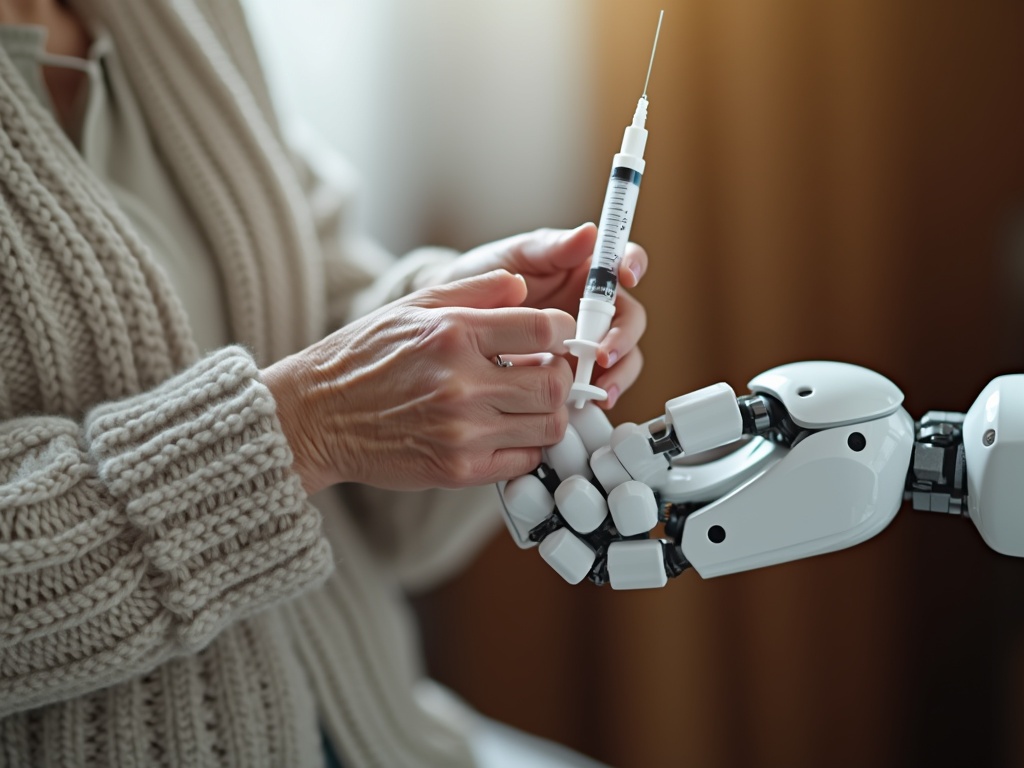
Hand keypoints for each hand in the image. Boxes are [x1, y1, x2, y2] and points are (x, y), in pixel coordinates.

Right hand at [262, 270, 574, 493]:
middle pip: (556, 383)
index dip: (563, 333)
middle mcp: (461, 382)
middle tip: (547, 374)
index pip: (546, 330)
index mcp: (453, 333)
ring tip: (527, 404)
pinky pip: (523, 460)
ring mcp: (462, 430)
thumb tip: (524, 286)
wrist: (314, 417)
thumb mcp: (412, 306)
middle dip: (562, 377)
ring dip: (549, 415)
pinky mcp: (458, 469)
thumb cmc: (362, 357)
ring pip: (548, 426)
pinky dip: (526, 447)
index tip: (555, 339)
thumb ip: (474, 290)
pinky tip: (506, 432)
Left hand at [437, 224, 647, 408]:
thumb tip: (588, 232)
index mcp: (586, 270)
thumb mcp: (513, 258)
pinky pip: (600, 381)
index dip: (633, 265)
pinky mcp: (576, 369)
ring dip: (618, 372)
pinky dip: (599, 391)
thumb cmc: (483, 277)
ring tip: (598, 386)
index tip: (626, 275)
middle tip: (602, 353)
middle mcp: (594, 306)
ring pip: (623, 355)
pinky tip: (587, 399)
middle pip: (630, 319)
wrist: (453, 320)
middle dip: (623, 337)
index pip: (624, 262)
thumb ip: (550, 248)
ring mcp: (588, 340)